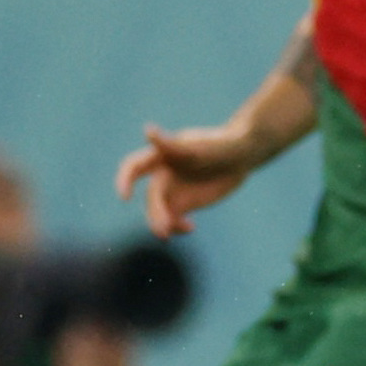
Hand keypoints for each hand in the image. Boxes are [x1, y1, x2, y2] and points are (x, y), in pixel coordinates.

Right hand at [117, 124, 259, 236]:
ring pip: (159, 211)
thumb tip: (147, 130)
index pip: (134, 166)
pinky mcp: (185, 203)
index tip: (125, 197)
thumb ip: (172, 145)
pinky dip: (177, 227)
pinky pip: (173, 219)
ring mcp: (173, 190)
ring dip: (161, 224)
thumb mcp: (199, 146)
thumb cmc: (221, 144)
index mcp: (162, 156)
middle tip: (164, 230)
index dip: (124, 180)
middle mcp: (164, 174)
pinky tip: (190, 228)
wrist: (241, 156)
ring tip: (170, 235)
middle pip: (152, 197)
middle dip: (155, 213)